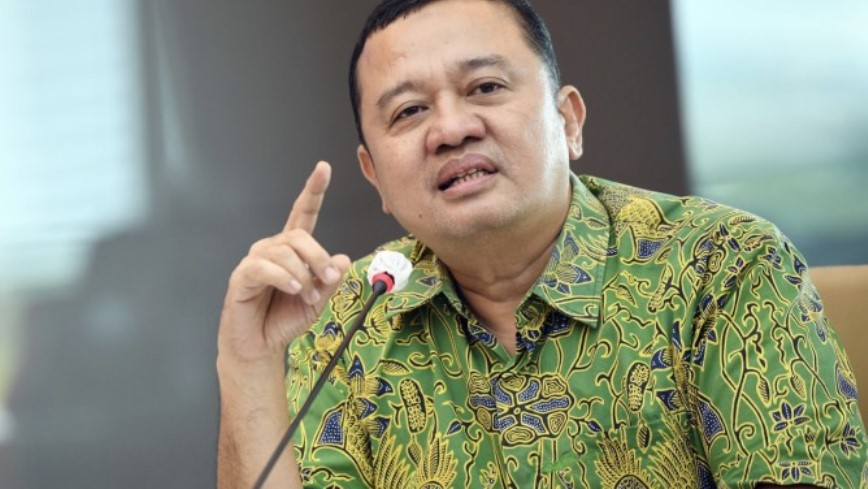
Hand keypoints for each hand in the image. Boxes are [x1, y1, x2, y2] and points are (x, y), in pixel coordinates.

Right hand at [218, 161, 351, 365]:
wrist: (261, 345)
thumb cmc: (284, 318)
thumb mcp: (318, 299)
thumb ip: (330, 279)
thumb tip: (343, 259)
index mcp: (292, 250)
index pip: (303, 213)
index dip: (313, 190)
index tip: (323, 168)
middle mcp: (273, 249)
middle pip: (299, 236)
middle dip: (319, 258)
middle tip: (327, 281)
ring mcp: (255, 261)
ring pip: (284, 252)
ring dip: (303, 276)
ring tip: (306, 296)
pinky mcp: (242, 277)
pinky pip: (264, 267)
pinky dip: (283, 277)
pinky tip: (292, 288)